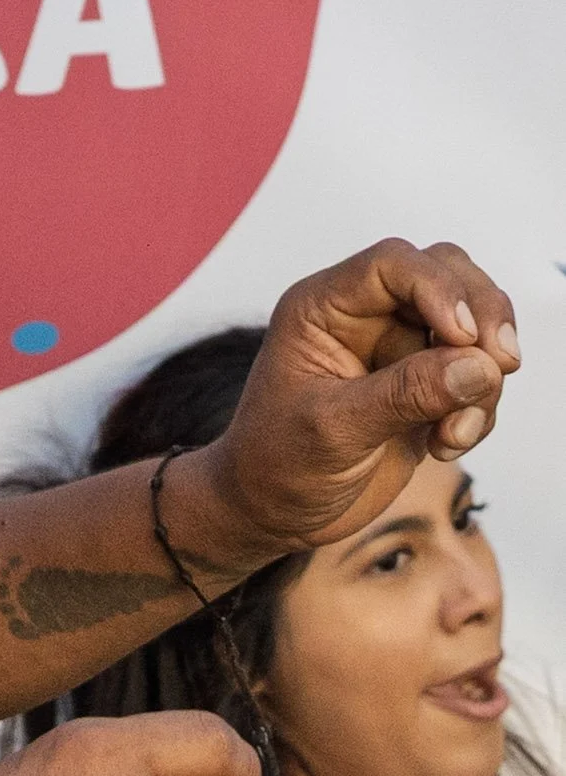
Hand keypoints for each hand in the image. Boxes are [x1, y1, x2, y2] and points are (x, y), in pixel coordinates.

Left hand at [194, 239, 518, 560]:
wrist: (273, 511)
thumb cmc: (277, 461)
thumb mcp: (333, 428)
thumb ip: (405, 394)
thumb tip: (479, 365)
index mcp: (323, 308)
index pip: (393, 264)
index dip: (440, 288)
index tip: (466, 339)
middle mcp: (363, 318)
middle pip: (447, 275)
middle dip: (483, 317)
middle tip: (501, 366)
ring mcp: (397, 352)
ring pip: (472, 329)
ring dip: (483, 378)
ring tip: (452, 434)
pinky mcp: (424, 389)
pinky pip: (477, 379)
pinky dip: (480, 410)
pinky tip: (445, 446)